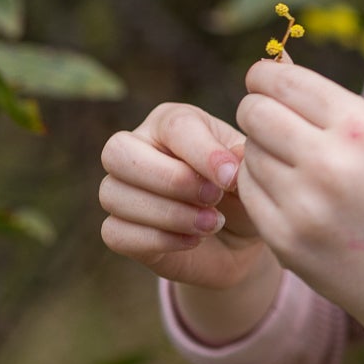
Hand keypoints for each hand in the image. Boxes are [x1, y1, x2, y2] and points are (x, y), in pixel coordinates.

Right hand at [100, 97, 270, 295]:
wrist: (238, 239)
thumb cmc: (241, 193)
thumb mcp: (250, 172)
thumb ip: (241, 160)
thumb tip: (233, 159)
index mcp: (170, 122)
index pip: (173, 125)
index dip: (203, 153)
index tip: (231, 178)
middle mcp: (136, 149)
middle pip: (118, 151)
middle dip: (170, 179)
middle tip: (213, 197)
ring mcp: (120, 190)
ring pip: (113, 194)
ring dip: (169, 214)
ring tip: (213, 223)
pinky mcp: (117, 230)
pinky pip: (116, 232)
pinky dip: (158, 240)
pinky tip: (193, 240)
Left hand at [234, 56, 363, 345]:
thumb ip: (333, 110)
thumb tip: (272, 68)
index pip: (281, 81)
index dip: (267, 79)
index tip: (271, 88)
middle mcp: (330, 162)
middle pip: (254, 113)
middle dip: (259, 113)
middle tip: (277, 127)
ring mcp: (303, 206)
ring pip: (246, 153)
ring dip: (262, 154)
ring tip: (298, 168)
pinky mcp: (285, 241)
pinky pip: (248, 193)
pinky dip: (261, 187)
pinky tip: (291, 195)